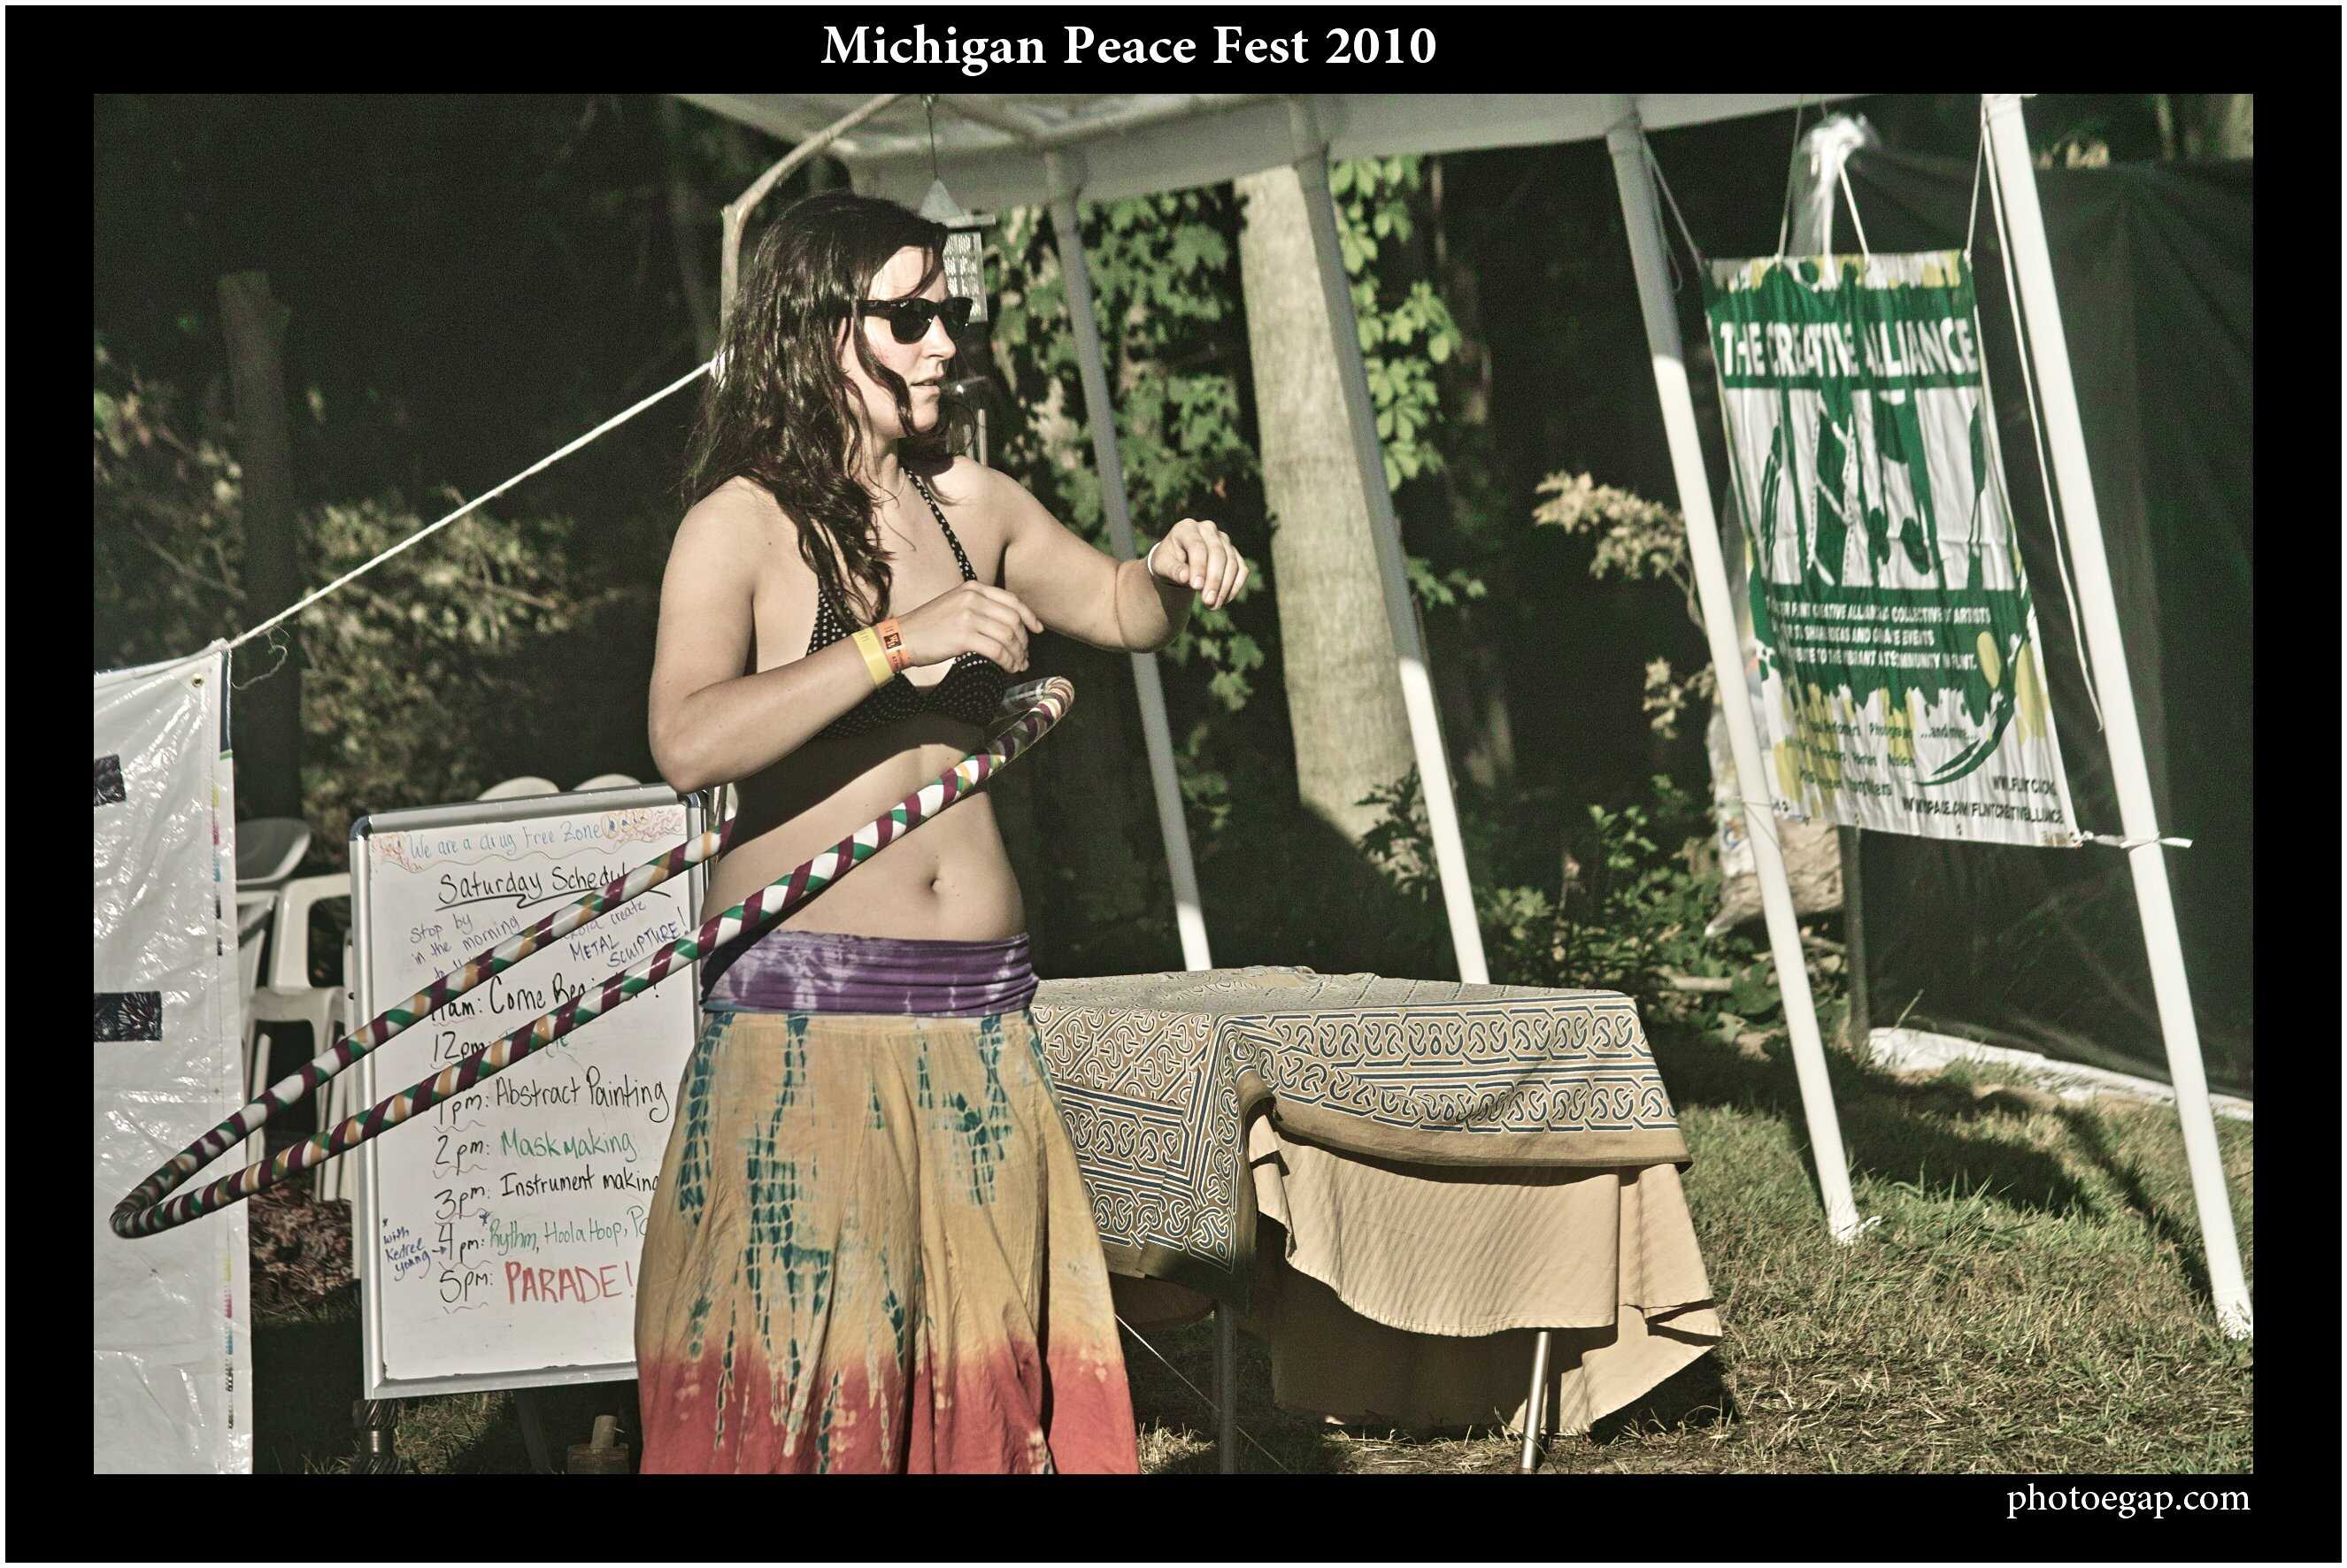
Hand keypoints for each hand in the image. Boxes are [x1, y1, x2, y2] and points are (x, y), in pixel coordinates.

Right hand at [892, 581, 1043, 673]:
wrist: (902, 637)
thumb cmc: (929, 626)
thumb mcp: (955, 605)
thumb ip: (980, 607)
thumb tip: (1008, 624)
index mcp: (973, 588)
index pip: (1012, 601)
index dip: (1029, 617)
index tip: (1037, 630)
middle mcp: (973, 598)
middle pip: (1013, 620)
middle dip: (1024, 641)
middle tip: (1025, 656)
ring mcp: (969, 616)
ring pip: (1008, 636)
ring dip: (1018, 654)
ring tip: (1018, 665)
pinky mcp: (964, 636)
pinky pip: (997, 650)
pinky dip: (1008, 661)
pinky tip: (1008, 668)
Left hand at [1148, 518, 1248, 608]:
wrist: (1177, 562)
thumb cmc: (1168, 562)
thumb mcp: (1162, 565)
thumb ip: (1173, 570)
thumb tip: (1186, 577)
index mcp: (1187, 527)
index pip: (1197, 546)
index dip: (1199, 567)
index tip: (1196, 587)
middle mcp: (1208, 529)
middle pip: (1217, 553)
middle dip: (1214, 579)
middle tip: (1208, 602)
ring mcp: (1223, 539)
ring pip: (1232, 562)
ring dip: (1225, 586)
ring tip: (1213, 605)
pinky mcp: (1233, 552)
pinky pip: (1241, 569)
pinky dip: (1235, 586)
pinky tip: (1224, 600)